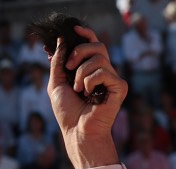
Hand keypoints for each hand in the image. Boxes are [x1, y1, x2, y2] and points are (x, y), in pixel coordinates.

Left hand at [48, 25, 125, 168]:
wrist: (76, 132)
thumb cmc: (67, 112)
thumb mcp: (56, 84)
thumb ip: (58, 63)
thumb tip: (62, 41)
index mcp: (90, 70)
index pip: (92, 44)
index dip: (85, 34)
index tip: (73, 30)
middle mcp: (103, 72)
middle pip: (97, 45)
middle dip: (79, 51)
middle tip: (69, 68)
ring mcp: (113, 79)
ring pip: (98, 58)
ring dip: (81, 73)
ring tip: (78, 90)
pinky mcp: (120, 87)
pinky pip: (104, 72)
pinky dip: (91, 82)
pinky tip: (89, 94)